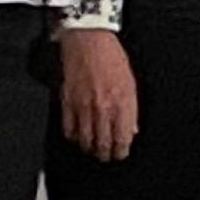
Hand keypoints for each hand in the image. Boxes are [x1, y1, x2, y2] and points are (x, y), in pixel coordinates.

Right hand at [59, 25, 138, 160]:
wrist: (88, 42)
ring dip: (89, 149)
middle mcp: (103, 108)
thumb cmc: (111, 58)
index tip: (121, 154)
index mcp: (122, 103)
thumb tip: (132, 129)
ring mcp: (83, 107)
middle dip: (105, 155)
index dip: (121, 151)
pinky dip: (73, 137)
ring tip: (92, 151)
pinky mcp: (67, 103)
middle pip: (103, 143)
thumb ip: (131, 110)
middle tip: (106, 157)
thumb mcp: (131, 83)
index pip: (122, 138)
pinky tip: (77, 138)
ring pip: (85, 139)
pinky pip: (68, 129)